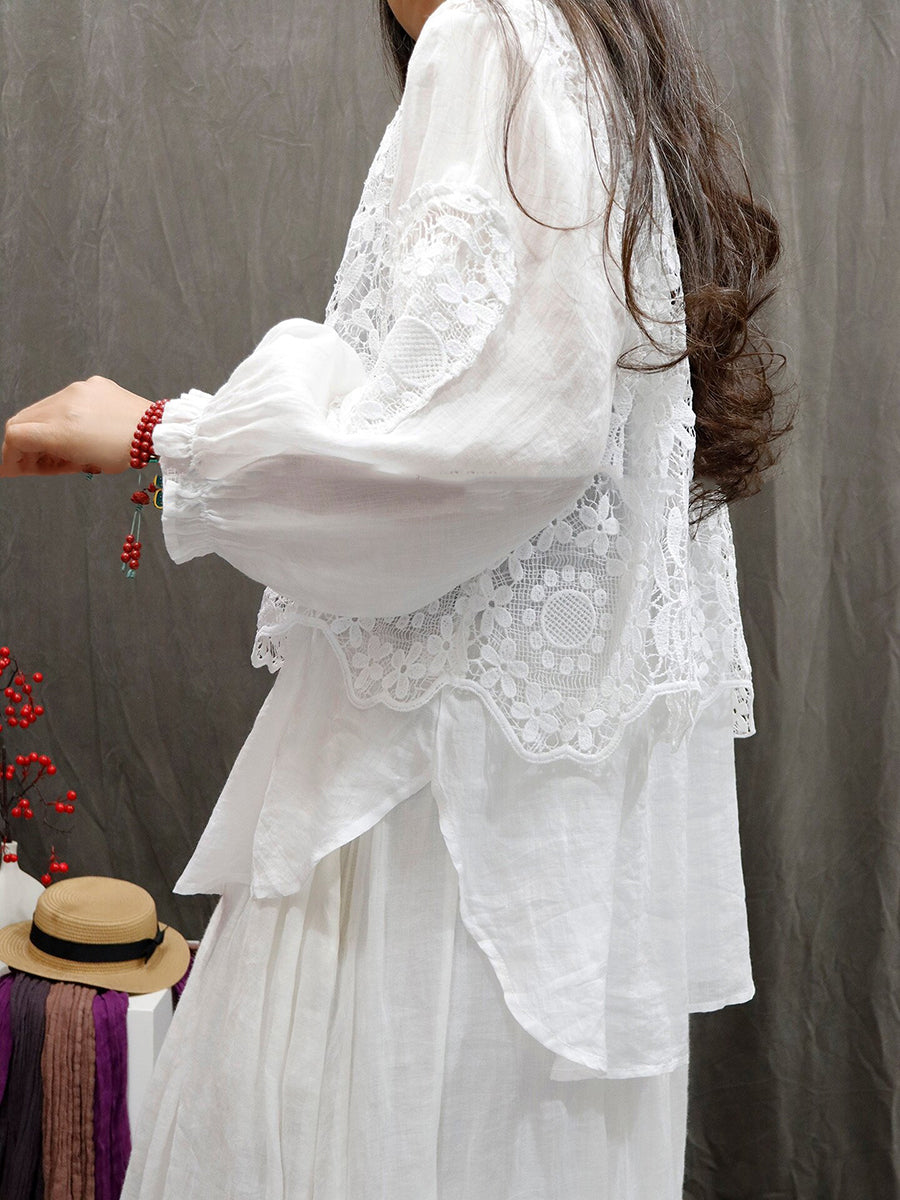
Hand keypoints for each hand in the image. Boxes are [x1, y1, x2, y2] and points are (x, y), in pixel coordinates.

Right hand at [0, 377, 153, 476]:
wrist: (157, 430)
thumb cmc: (125, 452)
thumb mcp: (85, 464)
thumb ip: (52, 461)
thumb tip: (27, 463)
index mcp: (62, 430)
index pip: (16, 436)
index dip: (9, 455)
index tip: (11, 468)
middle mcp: (64, 405)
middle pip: (22, 420)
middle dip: (21, 443)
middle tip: (30, 461)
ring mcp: (76, 390)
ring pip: (41, 408)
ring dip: (40, 428)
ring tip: (56, 447)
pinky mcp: (89, 383)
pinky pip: (64, 398)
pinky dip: (61, 415)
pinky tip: (74, 429)